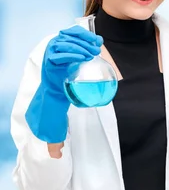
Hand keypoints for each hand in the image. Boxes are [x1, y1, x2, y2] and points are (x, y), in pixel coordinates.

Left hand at [25, 25, 102, 142]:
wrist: (49, 96)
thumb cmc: (54, 108)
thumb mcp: (53, 122)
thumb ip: (54, 139)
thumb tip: (56, 156)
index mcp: (49, 75)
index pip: (54, 58)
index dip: (68, 54)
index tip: (84, 57)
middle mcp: (50, 61)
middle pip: (62, 44)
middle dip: (79, 45)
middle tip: (95, 52)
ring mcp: (55, 51)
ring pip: (66, 38)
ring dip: (82, 39)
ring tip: (97, 46)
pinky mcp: (62, 46)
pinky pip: (70, 35)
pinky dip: (80, 33)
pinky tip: (95, 39)